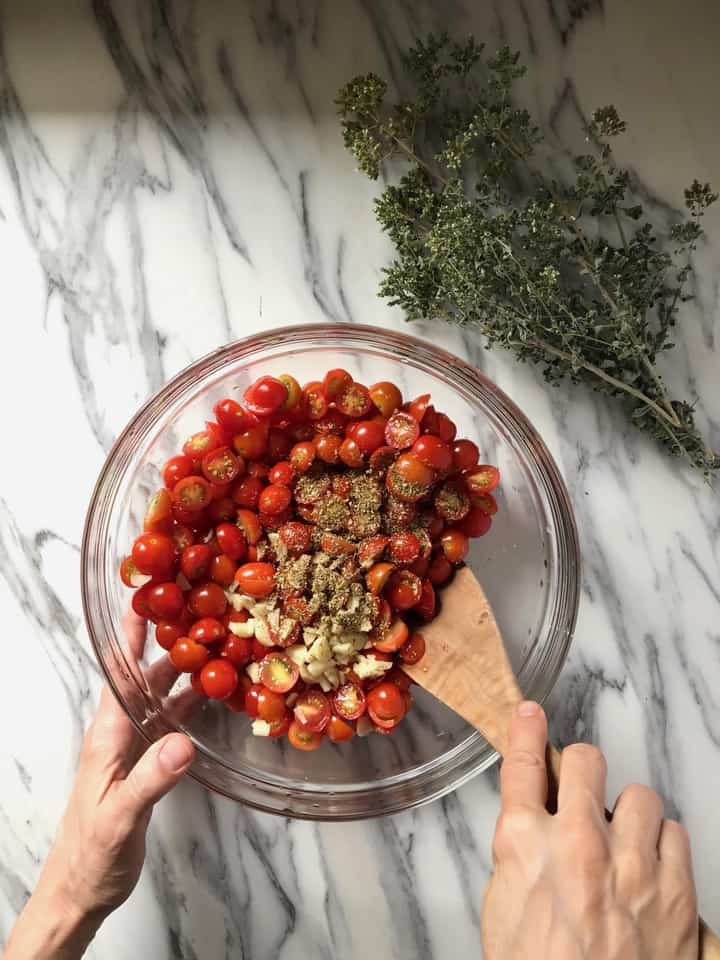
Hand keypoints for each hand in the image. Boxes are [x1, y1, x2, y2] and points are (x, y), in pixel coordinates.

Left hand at [4, 613, 194, 959]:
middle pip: (144, 676)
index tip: (147, 598)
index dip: (130, 635)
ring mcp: (134, 748)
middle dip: (168, 642)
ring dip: (183, 671)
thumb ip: (150, 781)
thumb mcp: (119, 818)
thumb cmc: (91, 855)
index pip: (119, 673)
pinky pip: (171, 722)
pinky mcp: (147, 764)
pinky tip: (211, 696)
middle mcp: (119, 733)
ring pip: (160, 697)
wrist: (81, 889)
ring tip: (214, 644)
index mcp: (106, 736)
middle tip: (200, 611)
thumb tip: (183, 743)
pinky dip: (191, 704)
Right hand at [482, 701, 697, 958]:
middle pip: (586, 760)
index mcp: (524, 845)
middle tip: (579, 792)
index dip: (526, 731)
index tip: (531, 714)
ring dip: (628, 816)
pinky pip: (676, 834)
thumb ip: (519, 851)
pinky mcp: (675, 893)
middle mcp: (579, 844)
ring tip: (620, 845)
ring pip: (640, 796)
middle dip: (581, 771)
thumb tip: (533, 819)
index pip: (523, 765)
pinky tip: (649, 870)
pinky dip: (662, 847)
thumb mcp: (503, 905)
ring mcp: (632, 866)